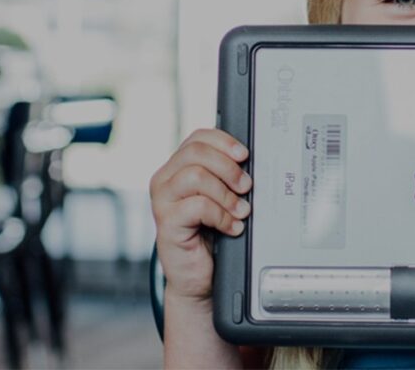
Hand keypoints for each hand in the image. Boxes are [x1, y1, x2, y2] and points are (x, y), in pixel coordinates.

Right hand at [150, 128, 251, 302]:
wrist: (197, 276)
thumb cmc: (210, 235)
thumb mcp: (221, 200)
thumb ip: (226, 179)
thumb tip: (251, 164)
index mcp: (178, 168)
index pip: (198, 138)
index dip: (224, 141)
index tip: (245, 155)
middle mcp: (165, 180)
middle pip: (196, 152)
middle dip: (228, 167)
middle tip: (247, 186)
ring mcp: (163, 201)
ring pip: (195, 176)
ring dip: (226, 193)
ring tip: (240, 211)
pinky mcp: (166, 223)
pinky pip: (197, 206)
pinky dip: (221, 216)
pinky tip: (232, 227)